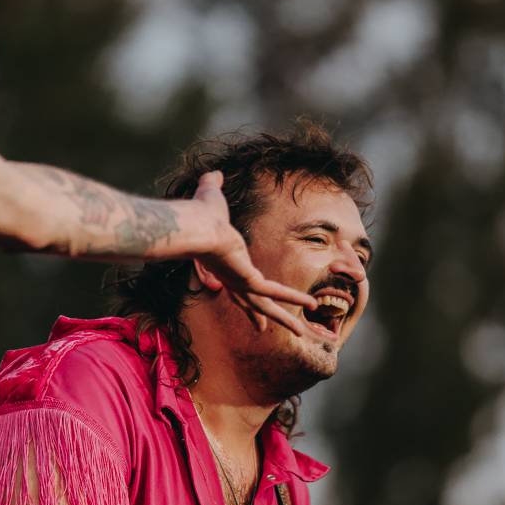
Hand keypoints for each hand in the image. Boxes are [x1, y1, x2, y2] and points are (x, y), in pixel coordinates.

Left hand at [189, 172, 317, 336]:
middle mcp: (231, 279)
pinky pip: (275, 292)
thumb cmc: (198, 213)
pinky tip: (310, 304)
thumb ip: (212, 185)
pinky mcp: (248, 281)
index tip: (248, 313)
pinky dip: (293, 297)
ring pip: (266, 305)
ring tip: (301, 332)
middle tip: (269, 330)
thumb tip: (213, 173)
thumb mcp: (209, 196)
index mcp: (223, 266)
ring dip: (285, 318)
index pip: (236, 287)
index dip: (243, 300)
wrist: (195, 226)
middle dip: (265, 317)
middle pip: (251, 304)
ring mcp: (240, 282)